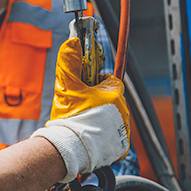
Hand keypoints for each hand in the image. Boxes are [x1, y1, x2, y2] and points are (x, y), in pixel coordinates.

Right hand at [31, 33, 129, 182]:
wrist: (71, 148)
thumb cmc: (70, 118)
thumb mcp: (66, 86)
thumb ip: (69, 62)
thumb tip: (72, 42)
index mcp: (114, 94)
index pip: (112, 80)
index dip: (98, 82)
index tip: (88, 87)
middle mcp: (123, 111)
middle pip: (113, 99)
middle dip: (101, 100)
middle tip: (83, 106)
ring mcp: (123, 130)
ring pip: (115, 118)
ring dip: (104, 118)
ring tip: (86, 123)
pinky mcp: (121, 146)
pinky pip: (115, 136)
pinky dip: (106, 136)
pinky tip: (92, 136)